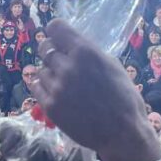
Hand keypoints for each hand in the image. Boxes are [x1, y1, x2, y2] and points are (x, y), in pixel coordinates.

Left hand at [34, 20, 160, 160]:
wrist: (121, 133)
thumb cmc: (124, 98)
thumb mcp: (113, 66)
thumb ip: (90, 53)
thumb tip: (73, 46)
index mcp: (85, 52)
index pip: (55, 27)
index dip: (56, 32)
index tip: (60, 39)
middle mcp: (67, 66)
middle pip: (44, 47)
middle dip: (52, 51)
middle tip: (62, 61)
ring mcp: (56, 87)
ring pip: (40, 69)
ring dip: (49, 72)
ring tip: (64, 83)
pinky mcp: (50, 106)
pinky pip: (36, 87)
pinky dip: (44, 87)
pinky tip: (56, 92)